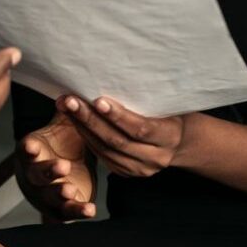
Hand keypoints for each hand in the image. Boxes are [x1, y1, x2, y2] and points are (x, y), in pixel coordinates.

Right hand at [21, 114, 94, 219]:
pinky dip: (78, 211)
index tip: (32, 147)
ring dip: (59, 193)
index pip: (26, 150)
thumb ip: (67, 112)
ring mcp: (46, 193)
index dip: (28, 149)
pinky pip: (68, 212)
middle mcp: (34, 174)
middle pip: (36, 175)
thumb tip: (68, 96)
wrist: (63, 169)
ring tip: (69, 190)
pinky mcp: (60, 208)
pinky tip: (90, 210)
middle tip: (62, 166)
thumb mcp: (64, 126)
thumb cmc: (60, 144)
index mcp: (31, 151)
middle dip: (48, 171)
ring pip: (50, 195)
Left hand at [60, 95, 184, 177]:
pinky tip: (74, 121)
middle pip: (117, 141)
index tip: (98, 100)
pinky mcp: (125, 172)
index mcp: (170, 137)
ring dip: (82, 127)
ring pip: (105, 150)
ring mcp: (139, 169)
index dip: (118, 116)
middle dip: (90, 119)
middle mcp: (155, 158)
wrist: (180, 141)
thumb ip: (148, 97)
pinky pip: (101, 155)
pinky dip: (86, 137)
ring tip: (65, 106)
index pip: (141, 129)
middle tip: (70, 100)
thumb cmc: (172, 112)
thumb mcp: (169, 103)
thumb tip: (120, 73)